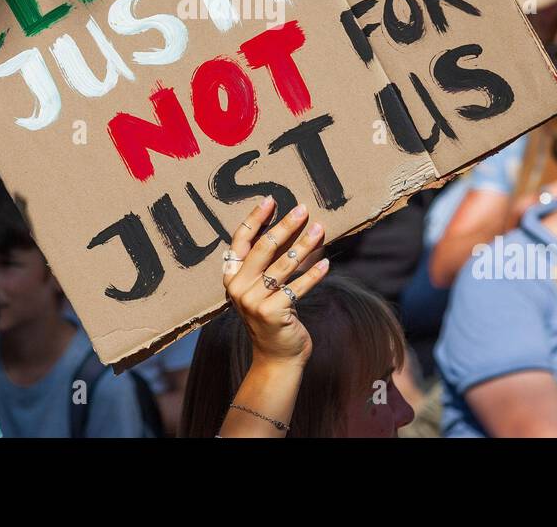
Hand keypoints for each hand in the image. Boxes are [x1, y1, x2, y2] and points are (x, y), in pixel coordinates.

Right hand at [223, 197, 328, 366]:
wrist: (276, 357)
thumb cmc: (272, 316)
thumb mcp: (261, 288)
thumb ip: (269, 262)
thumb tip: (297, 226)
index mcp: (231, 277)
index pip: (240, 241)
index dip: (255, 218)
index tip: (271, 200)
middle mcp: (238, 288)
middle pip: (263, 248)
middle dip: (284, 226)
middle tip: (302, 209)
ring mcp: (254, 302)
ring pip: (283, 266)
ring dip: (304, 246)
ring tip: (319, 230)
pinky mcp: (273, 313)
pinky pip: (297, 288)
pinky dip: (313, 275)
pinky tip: (326, 264)